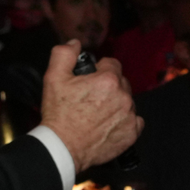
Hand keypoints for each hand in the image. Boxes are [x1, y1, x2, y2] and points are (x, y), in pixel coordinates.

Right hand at [39, 40, 142, 171]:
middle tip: (92, 97)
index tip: (91, 78)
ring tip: (98, 112)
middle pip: (122, 83)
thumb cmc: (59, 113)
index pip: (113, 64)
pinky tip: (110, 124)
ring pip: (128, 102)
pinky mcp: (132, 133)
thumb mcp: (54, 77)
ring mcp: (130, 116)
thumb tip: (75, 43)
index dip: (100, 69)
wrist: (64, 146)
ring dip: (117, 103)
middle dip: (110, 86)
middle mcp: (124, 97)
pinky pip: (135, 121)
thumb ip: (64, 54)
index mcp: (108, 80)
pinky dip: (126, 121)